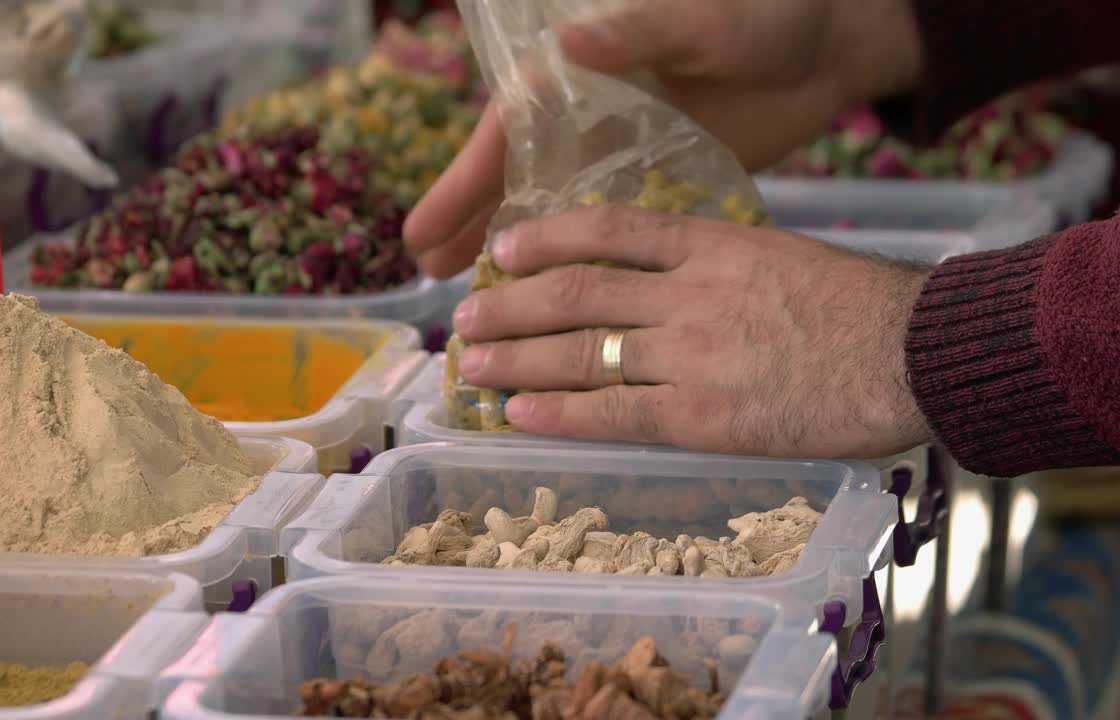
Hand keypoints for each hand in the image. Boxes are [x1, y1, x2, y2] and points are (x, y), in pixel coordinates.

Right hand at [405, 0, 924, 278]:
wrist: (827, 44)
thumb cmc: (760, 12)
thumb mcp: (699, 21)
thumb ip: (640, 34)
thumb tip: (573, 40)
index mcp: (577, 78)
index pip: (502, 137)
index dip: (459, 190)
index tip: (421, 235)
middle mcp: (585, 123)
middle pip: (512, 186)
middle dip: (472, 236)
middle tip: (437, 291)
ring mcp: (618, 159)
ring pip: (552, 217)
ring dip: (518, 262)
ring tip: (481, 311)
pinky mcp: (657, 186)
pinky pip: (605, 236)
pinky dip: (579, 268)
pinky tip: (559, 307)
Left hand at [450, 205, 932, 458]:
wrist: (914, 354)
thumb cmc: (866, 310)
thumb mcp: (787, 260)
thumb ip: (724, 268)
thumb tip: (673, 283)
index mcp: (713, 245)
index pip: (610, 231)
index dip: (547, 238)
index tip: (505, 249)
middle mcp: (688, 293)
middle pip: (576, 294)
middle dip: (511, 305)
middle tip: (466, 316)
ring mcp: (690, 353)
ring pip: (582, 353)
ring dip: (516, 358)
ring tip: (472, 364)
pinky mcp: (702, 413)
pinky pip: (613, 411)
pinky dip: (559, 411)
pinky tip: (518, 413)